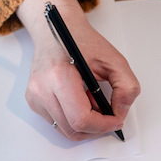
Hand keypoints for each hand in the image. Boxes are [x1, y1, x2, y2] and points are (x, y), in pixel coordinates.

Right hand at [17, 0, 139, 139]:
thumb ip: (126, 87)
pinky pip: (58, 123)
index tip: (116, 120)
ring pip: (66, 131)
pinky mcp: (34, 101)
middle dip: (95, 127)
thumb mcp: (114, 59)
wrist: (55, 30)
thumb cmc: (81, 41)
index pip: (81, 119)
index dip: (103, 125)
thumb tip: (120, 113)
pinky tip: (80, 101)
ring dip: (85, 124)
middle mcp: (42, 89)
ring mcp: (35, 97)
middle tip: (107, 113)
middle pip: (73, 130)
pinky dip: (74, 120)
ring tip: (93, 102)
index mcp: (59, 77)